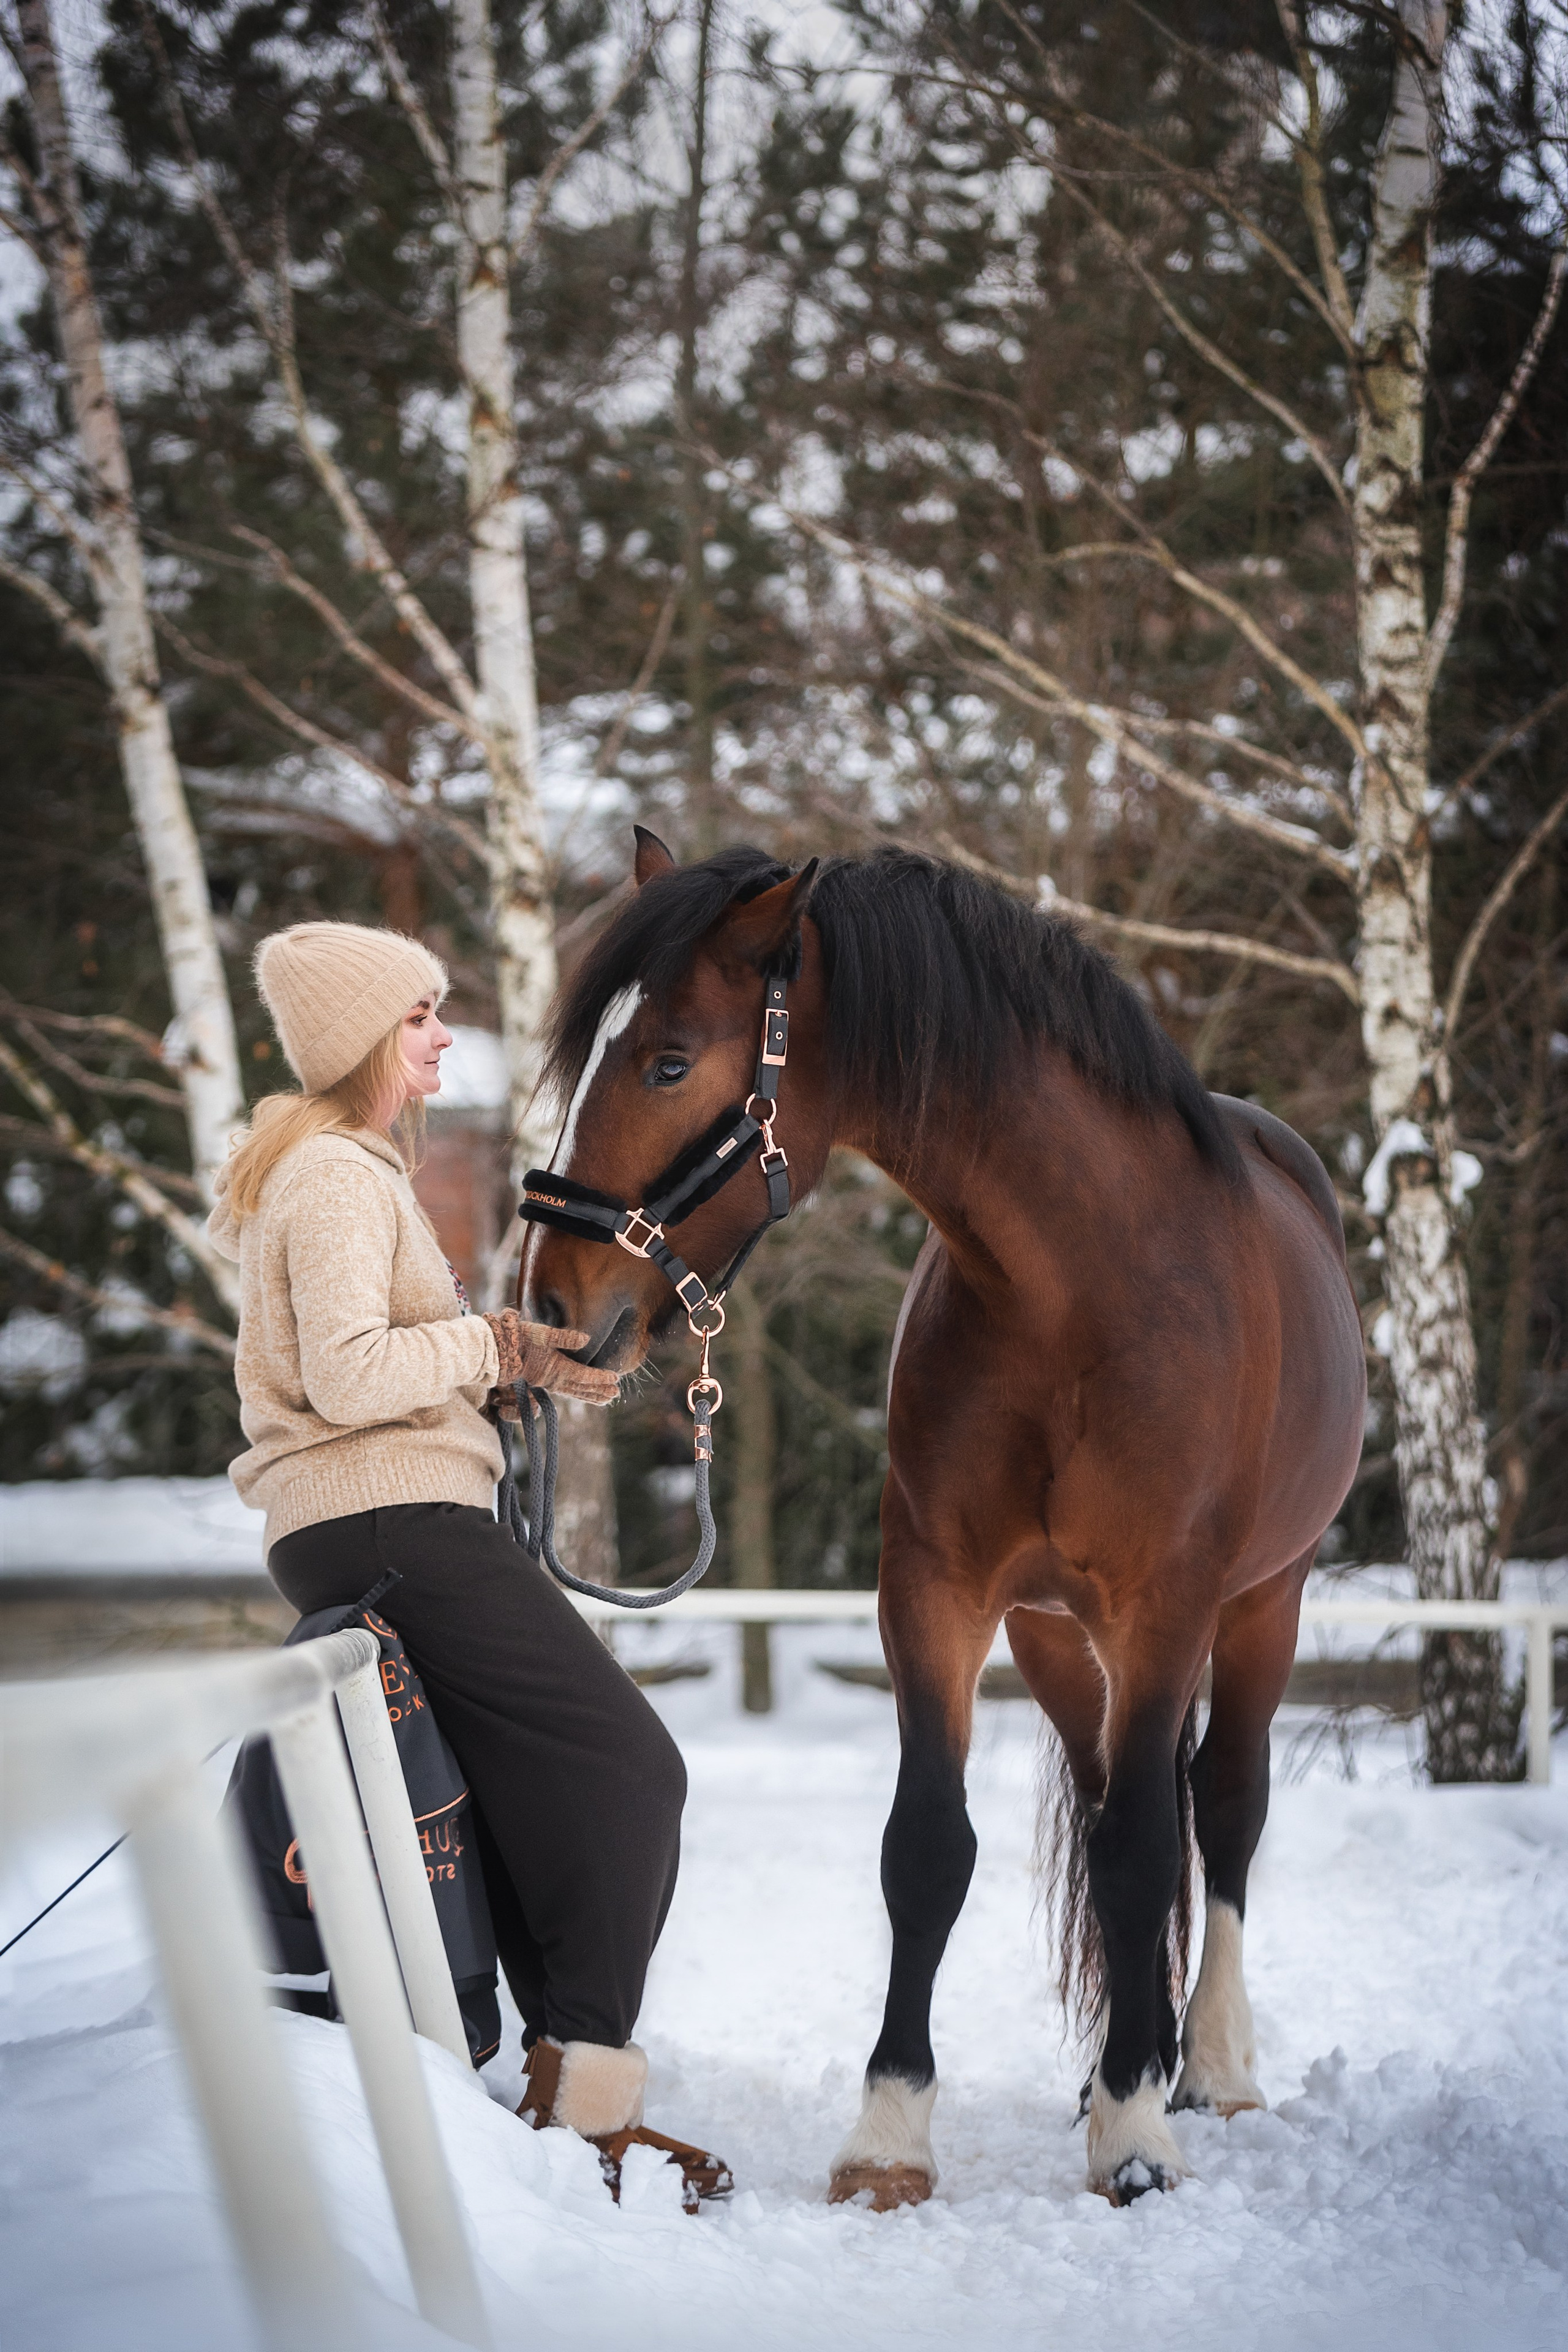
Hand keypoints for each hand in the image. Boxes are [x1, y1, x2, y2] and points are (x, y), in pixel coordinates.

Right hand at [482, 1312, 619, 1404]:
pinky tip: (582, 1392)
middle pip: (580, 1387)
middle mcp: (552, 1378)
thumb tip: (587, 1338)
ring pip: (572, 1391)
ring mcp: (546, 1381)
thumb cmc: (517, 1337)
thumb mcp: (541, 1333)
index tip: (616, 1379)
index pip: (582, 1374)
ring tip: (605, 1400)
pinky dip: (576, 1392)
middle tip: (616, 1394)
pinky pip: (563, 1389)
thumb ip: (564, 1337)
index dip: (599, 1377)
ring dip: (589, 1395)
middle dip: (598, 1391)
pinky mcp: (541, 1380)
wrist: (493, 1349)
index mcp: (554, 1368)